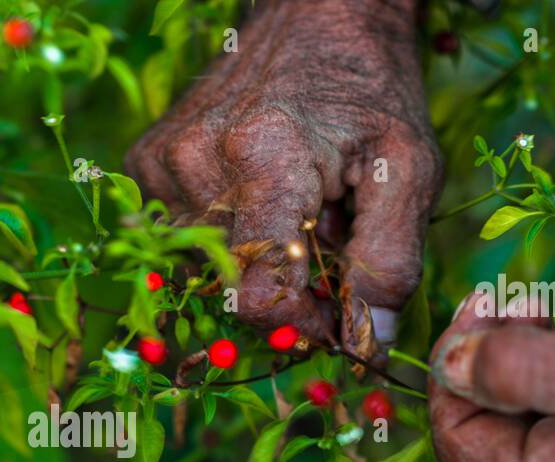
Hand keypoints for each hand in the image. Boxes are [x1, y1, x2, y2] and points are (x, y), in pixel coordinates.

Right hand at [124, 0, 441, 351]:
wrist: (317, 12)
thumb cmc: (370, 88)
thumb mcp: (409, 168)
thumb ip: (392, 257)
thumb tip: (368, 337)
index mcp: (266, 159)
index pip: (256, 293)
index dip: (297, 323)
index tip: (329, 316)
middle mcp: (198, 160)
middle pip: (230, 284)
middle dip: (282, 286)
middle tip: (323, 243)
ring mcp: (163, 161)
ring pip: (201, 265)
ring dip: (250, 260)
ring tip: (290, 210)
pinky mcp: (146, 162)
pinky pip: (177, 235)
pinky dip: (219, 233)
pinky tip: (252, 195)